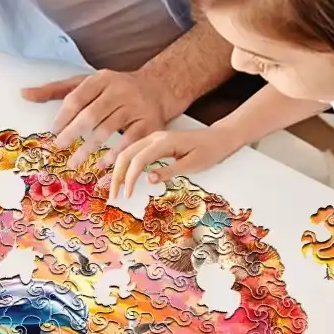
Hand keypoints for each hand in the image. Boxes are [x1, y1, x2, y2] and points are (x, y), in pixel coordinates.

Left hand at [21, 68, 170, 167]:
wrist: (158, 88)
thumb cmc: (113, 89)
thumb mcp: (87, 83)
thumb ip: (56, 90)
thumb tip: (23, 94)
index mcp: (101, 79)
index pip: (77, 97)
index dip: (63, 116)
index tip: (53, 132)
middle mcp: (119, 90)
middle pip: (91, 114)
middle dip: (73, 134)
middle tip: (58, 148)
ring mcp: (135, 106)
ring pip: (108, 129)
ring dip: (89, 148)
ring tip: (74, 162)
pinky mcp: (149, 123)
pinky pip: (129, 141)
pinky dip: (114, 154)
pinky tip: (101, 164)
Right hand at [109, 126, 238, 199]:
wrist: (220, 138)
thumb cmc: (209, 151)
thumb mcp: (193, 165)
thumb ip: (169, 171)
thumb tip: (148, 179)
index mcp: (164, 142)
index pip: (138, 160)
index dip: (129, 178)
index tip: (126, 196)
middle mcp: (155, 137)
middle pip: (126, 154)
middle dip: (117, 175)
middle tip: (113, 196)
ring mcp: (154, 138)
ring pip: (128, 152)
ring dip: (119, 170)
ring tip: (115, 189)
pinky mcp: (155, 143)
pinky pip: (135, 152)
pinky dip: (126, 165)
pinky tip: (124, 177)